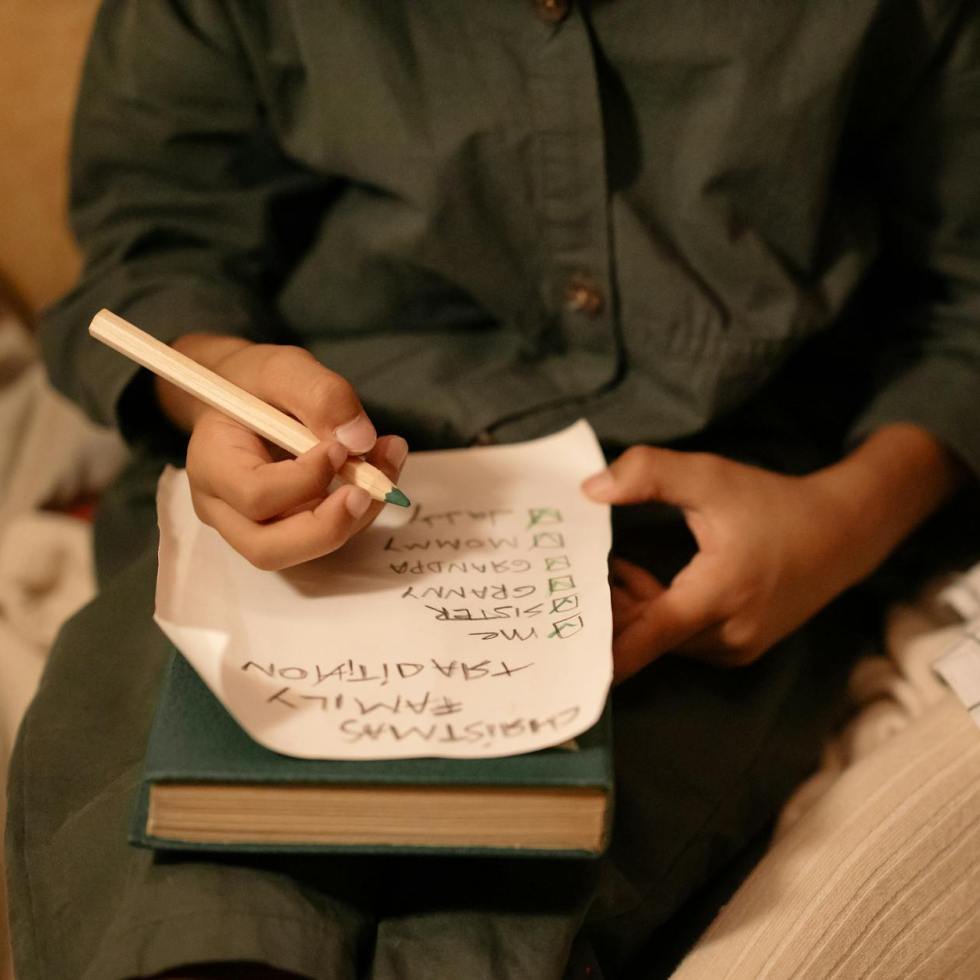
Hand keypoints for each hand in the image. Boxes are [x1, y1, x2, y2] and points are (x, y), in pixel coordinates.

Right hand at [156, 335, 406, 569]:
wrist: (243, 394)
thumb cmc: (255, 381)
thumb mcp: (285, 368)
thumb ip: (321, 396)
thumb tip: (360, 440)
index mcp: (213, 463)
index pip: (254, 495)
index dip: (305, 479)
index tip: (341, 447)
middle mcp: (225, 507)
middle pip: (268, 548)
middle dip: (328, 527)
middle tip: (369, 490)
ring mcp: (253, 525)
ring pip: (303, 550)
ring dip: (356, 515)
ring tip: (388, 457)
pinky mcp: (286, 528)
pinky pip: (324, 535)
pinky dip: (360, 507)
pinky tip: (382, 465)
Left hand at [583, 427, 963, 681]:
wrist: (843, 533)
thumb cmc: (773, 504)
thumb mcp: (709, 478)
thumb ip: (649, 474)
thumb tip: (589, 491)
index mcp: (719, 595)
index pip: (648, 638)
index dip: (604, 653)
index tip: (564, 659)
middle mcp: (727, 634)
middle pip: (648, 637)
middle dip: (606, 613)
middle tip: (566, 580)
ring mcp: (735, 647)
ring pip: (662, 638)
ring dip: (629, 610)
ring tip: (598, 568)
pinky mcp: (739, 646)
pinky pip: (681, 637)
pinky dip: (655, 613)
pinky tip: (633, 578)